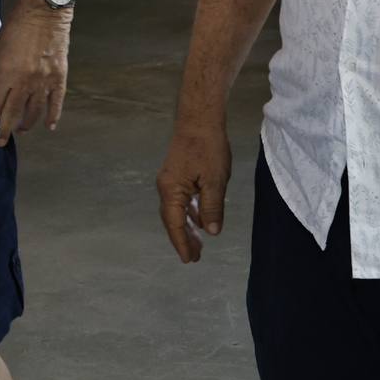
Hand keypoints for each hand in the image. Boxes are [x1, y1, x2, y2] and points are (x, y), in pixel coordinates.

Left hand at [0, 0, 69, 146]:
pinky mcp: (59, 77)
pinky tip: (49, 126)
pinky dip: (53, 115)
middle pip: (12, 113)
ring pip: (34, 111)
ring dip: (27, 124)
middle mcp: (24, 82)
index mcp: (5, 73)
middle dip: (5, 130)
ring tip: (22, 130)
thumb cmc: (16, 26)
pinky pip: (56, 102)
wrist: (44, 11)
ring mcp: (44, 81)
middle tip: (0, 141)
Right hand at [155, 111, 230, 263]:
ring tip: (199, 245)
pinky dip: (190, 213)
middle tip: (194, 258)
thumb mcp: (214, 181)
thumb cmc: (207, 148)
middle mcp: (166, 187)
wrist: (200, 119)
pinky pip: (182, 200)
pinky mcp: (178, 174)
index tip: (188, 260)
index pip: (174, 224)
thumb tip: (211, 232)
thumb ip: (211, 208)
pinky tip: (200, 220)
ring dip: (187, 228)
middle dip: (183, 239)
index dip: (182, 243)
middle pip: (172, 219)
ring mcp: (171, 180)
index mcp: (171, 191)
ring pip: (177, 210)